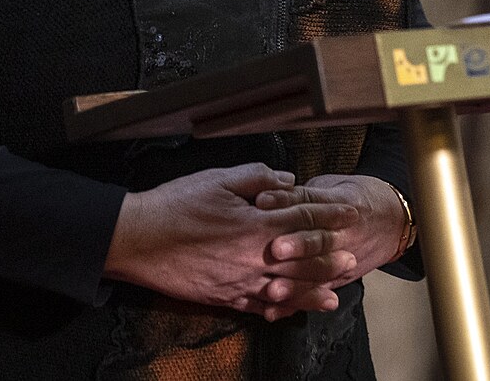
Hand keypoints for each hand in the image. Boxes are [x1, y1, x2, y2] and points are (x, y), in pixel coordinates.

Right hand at [103, 163, 360, 318]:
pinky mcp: (223, 297)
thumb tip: (289, 181)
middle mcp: (255, 259)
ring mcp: (240, 283)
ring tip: (335, 294)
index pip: (306, 219)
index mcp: (257, 226)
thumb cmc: (176, 205)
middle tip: (352, 258)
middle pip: (304, 262)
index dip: (331, 216)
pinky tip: (290, 311)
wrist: (138, 240)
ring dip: (314, 292)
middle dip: (330, 259)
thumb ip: (259, 178)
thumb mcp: (219, 179)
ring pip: (287, 292)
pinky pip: (259, 308)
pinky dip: (280, 310)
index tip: (351, 214)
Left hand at [252, 174, 407, 319]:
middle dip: (296, 246)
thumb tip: (264, 196)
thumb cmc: (353, 199)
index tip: (262, 202)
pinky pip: (317, 293)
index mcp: (339, 205)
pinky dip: (296, 304)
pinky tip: (276, 311)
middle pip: (318, 240)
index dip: (287, 202)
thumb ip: (300, 194)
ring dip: (295, 284)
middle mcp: (343, 234)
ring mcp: (342, 260)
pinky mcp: (338, 280)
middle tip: (274, 250)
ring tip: (272, 290)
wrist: (394, 220)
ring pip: (319, 273)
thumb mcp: (330, 187)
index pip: (312, 204)